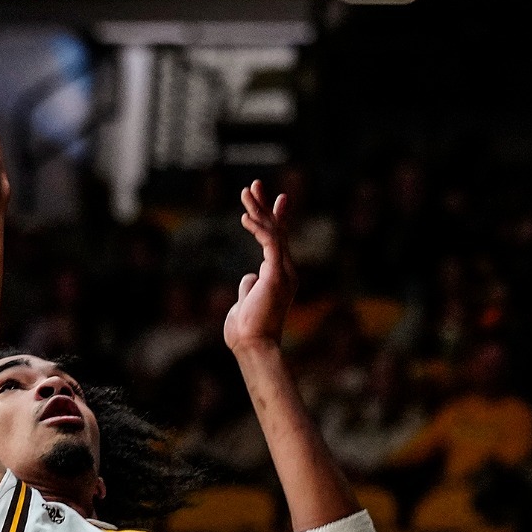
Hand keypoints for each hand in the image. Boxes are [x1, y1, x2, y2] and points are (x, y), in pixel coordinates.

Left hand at [223, 179, 295, 354]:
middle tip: (254, 185)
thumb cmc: (246, 330)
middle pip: (277, 231)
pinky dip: (259, 228)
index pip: (278, 241)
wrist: (253, 346)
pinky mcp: (276, 274)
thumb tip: (249, 275)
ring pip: (273, 232)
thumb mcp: (245, 302)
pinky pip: (270, 244)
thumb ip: (250, 286)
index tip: (270, 201)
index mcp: (280, 276)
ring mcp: (283, 272)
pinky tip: (246, 217)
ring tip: (246, 191)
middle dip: (265, 206)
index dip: (274, 219)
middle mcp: (285, 271)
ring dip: (259, 210)